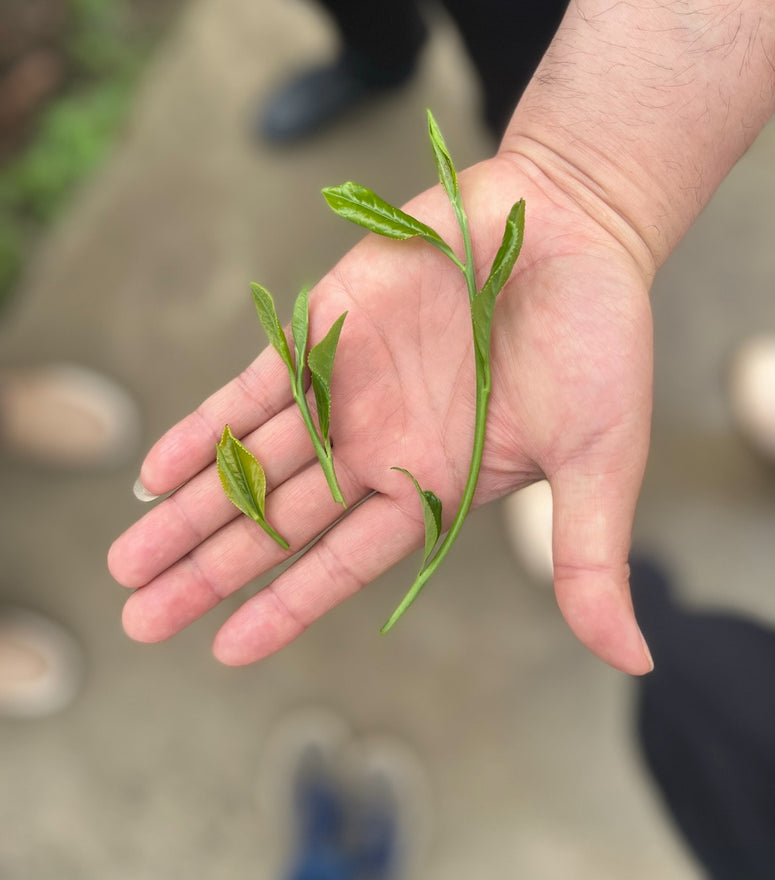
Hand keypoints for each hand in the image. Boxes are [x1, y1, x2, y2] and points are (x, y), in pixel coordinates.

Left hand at [108, 152, 654, 673]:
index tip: (222, 647)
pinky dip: (203, 427)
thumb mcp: (602, 459)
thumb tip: (632, 660)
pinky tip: (156, 469)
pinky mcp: (326, 327)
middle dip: (208, 570)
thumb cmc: (598, 339)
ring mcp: (346, 387)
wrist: (573, 225)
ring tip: (127, 558)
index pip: (343, 562)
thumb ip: (591, 557)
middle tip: (140, 617)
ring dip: (189, 508)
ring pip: (252, 460)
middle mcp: (378, 445)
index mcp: (434, 484)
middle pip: (278, 521)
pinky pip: (251, 386)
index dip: (285, 605)